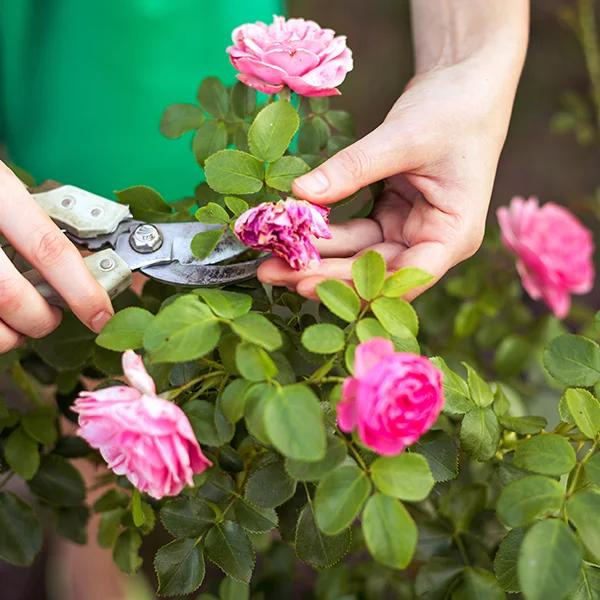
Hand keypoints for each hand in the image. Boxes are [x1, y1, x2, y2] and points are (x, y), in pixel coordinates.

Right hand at [0, 162, 113, 350]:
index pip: (49, 250)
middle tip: (51, 317)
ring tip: (21, 323)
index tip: (100, 314)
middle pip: (13, 297)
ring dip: (12, 335)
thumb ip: (36, 224)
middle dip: (42, 320)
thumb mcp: (5, 190)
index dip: (82, 291)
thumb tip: (87, 268)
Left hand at [258, 33, 525, 299]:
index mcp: (453, 234)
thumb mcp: (403, 137)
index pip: (403, 276)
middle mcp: (432, 241)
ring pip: (358, 255)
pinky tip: (291, 234)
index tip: (305, 283)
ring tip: (269, 259)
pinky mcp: (391, 216)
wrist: (465, 81)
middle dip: (322, 273)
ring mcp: (409, 230)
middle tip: (271, 273)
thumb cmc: (454, 107)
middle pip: (374, 270)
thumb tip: (300, 193)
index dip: (355, 285)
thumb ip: (353, 168)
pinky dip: (325, 233)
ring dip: (317, 256)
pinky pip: (354, 233)